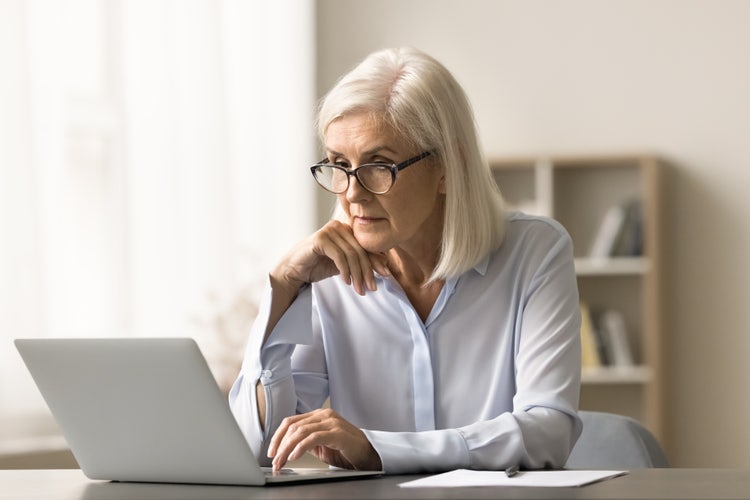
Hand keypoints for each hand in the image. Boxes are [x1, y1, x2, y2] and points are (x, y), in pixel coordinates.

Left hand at [267, 408, 381, 470]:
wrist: (368, 456)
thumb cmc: (345, 451)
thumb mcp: (320, 445)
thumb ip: (305, 441)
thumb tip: (285, 447)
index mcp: (318, 416)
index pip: (291, 422)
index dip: (278, 437)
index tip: (271, 452)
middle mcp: (324, 415)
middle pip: (293, 426)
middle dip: (280, 445)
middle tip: (274, 461)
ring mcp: (331, 422)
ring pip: (301, 431)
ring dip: (287, 448)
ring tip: (282, 462)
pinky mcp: (338, 433)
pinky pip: (313, 437)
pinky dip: (300, 447)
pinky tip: (294, 456)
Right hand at [272, 220, 389, 296]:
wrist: (294, 270)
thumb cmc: (318, 265)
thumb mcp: (345, 265)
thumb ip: (361, 262)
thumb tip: (385, 265)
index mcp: (346, 229)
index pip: (366, 246)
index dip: (377, 261)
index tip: (385, 276)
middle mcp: (339, 226)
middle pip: (360, 250)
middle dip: (367, 271)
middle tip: (371, 288)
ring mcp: (329, 230)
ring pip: (351, 254)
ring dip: (357, 274)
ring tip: (359, 289)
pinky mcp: (320, 239)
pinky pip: (339, 256)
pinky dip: (345, 270)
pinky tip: (346, 281)